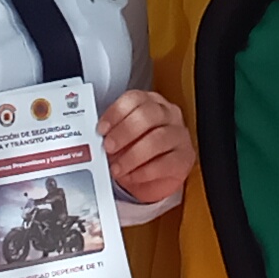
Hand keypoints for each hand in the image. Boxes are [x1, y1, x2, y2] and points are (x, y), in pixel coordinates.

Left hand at [100, 90, 194, 204]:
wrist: (153, 178)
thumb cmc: (136, 153)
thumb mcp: (121, 140)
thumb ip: (110, 135)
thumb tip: (94, 140)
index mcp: (150, 103)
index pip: (134, 99)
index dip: (116, 113)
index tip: (101, 129)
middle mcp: (168, 115)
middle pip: (148, 114)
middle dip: (124, 132)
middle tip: (108, 147)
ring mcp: (179, 135)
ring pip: (158, 138)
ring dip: (133, 155)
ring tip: (118, 167)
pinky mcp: (185, 157)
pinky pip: (166, 162)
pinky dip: (145, 172)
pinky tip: (132, 175)